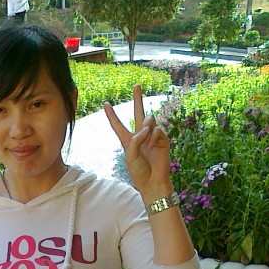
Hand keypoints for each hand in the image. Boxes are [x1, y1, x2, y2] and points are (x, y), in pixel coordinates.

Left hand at [104, 84, 172, 199]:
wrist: (153, 182)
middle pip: (138, 113)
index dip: (112, 115)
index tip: (106, 104)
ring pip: (150, 119)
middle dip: (137, 99)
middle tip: (136, 85)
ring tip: (146, 136)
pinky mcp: (163, 140)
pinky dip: (155, 136)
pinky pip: (159, 129)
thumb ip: (135, 140)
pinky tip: (154, 145)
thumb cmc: (138, 172)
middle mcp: (140, 136)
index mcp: (128, 141)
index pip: (118, 125)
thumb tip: (147, 127)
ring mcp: (152, 137)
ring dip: (147, 125)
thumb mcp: (130, 156)